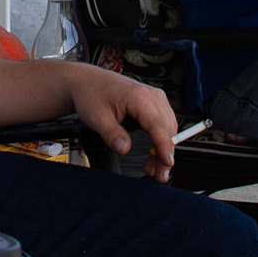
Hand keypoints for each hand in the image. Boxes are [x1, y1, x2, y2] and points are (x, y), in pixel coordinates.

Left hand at [63, 64, 180, 181]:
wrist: (88, 81)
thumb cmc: (91, 95)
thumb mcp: (97, 118)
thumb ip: (112, 134)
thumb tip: (124, 149)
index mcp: (139, 97)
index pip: (158, 126)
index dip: (165, 146)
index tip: (167, 163)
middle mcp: (151, 95)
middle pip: (168, 129)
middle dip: (165, 154)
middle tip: (158, 175)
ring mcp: (155, 96)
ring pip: (169, 127)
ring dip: (164, 148)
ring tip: (153, 167)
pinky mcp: (153, 101)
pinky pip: (164, 122)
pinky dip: (162, 138)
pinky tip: (154, 152)